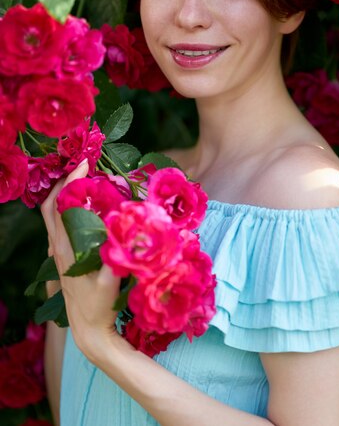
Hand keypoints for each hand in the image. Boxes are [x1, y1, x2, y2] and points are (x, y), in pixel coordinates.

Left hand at [40, 160, 121, 361]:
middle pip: (50, 206)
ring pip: (55, 216)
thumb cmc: (99, 308)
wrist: (89, 332)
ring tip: (90, 182)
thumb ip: (116, 261)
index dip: (69, 182)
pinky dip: (72, 210)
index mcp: (65, 249)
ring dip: (68, 195)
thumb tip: (130, 235)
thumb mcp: (110, 285)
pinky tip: (91, 209)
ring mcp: (59, 254)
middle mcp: (57, 248)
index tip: (86, 164)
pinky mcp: (65, 259)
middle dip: (65, 182)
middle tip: (87, 167)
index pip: (59, 206)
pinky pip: (63, 226)